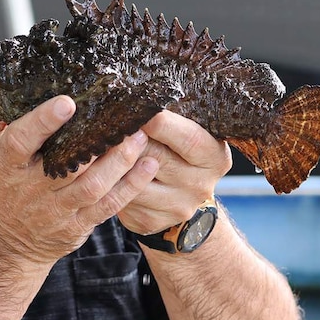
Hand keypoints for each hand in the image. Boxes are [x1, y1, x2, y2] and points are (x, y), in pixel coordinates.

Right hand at [0, 95, 158, 264]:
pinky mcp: (77, 225)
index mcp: (8, 163)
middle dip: (99, 141)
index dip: (44, 121)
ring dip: (121, 161)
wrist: (7, 242)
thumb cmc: (1, 185)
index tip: (68, 102)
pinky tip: (148, 166)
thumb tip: (9, 85)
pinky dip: (131, 186)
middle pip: (68, 164)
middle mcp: (33, 187)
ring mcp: (57, 208)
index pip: (22, 139)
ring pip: (93, 185)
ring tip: (140, 137)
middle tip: (124, 117)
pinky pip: (108, 206)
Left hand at [117, 110, 231, 234]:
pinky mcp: (150, 221)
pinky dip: (110, 183)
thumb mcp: (188, 130)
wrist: (179, 194)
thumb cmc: (179, 150)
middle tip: (111, 123)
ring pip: (134, 180)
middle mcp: (200, 186)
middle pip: (155, 156)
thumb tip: (141, 98)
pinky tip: (106, 170)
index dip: (157, 122)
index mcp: (214, 158)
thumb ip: (173, 117)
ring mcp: (176, 207)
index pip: (187, 137)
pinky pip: (122, 199)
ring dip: (114, 162)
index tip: (136, 108)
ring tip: (104, 144)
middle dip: (130, 139)